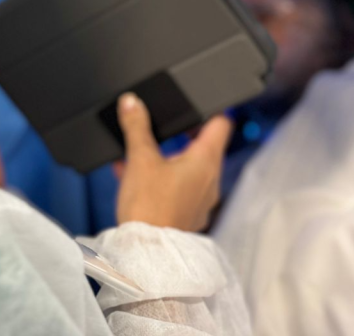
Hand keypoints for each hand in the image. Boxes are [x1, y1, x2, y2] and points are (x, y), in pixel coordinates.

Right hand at [114, 93, 232, 231]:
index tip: (200, 103)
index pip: (221, 124)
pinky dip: (165, 178)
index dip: (212, 109)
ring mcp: (202, 201)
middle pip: (206, 146)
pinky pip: (180, 189)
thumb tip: (132, 102)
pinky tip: (137, 176)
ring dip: (172, 157)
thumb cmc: (149, 206)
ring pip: (192, 169)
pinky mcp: (189, 216)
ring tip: (146, 151)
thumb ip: (136, 126)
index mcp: (206, 161)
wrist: (146, 252)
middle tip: (167, 124)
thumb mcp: (139, 158)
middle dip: (185, 134)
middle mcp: (211, 180)